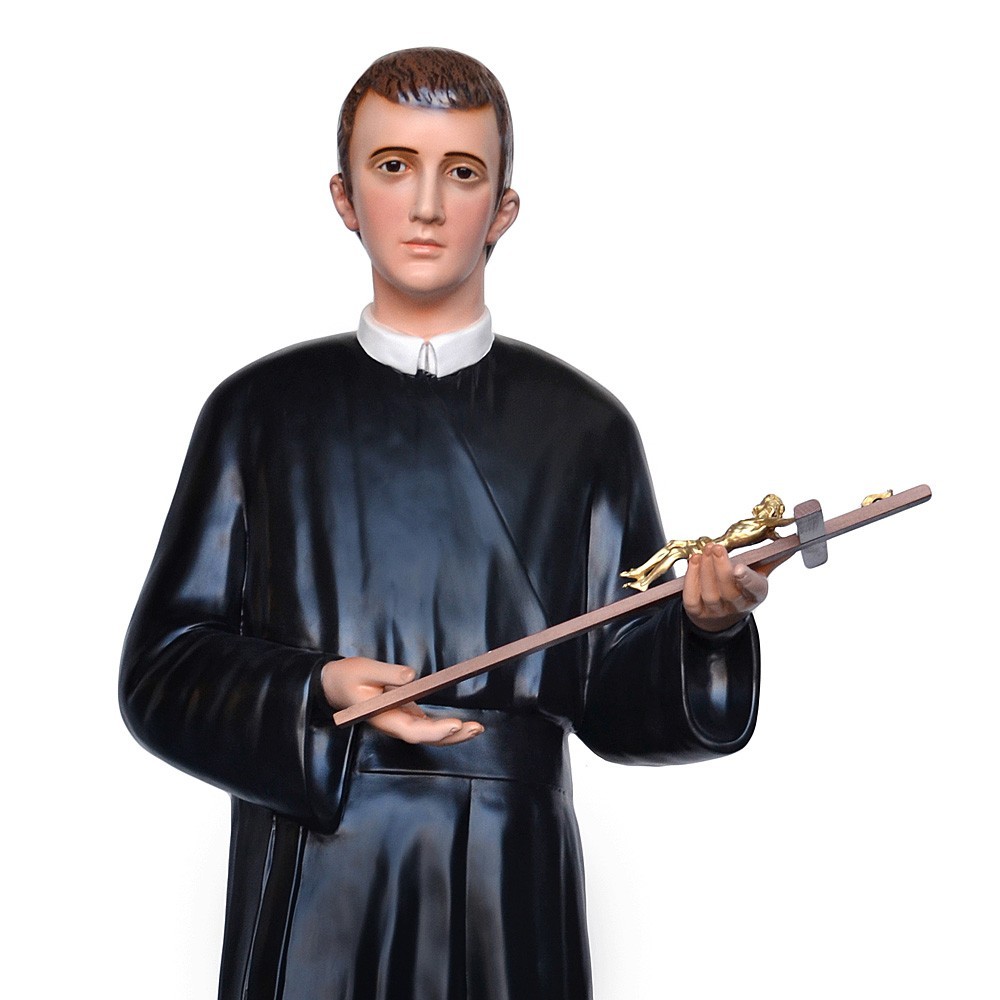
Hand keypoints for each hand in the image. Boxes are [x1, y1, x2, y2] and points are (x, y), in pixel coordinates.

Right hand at [321, 656, 483, 744]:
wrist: (335, 686)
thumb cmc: (347, 677)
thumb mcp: (362, 669)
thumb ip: (386, 673)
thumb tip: (411, 676)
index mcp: (383, 717)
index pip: (412, 729)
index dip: (435, 730)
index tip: (455, 723)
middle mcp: (394, 724)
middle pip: (426, 736)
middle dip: (452, 735)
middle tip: (477, 728)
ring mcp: (401, 721)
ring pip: (428, 735)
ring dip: (453, 735)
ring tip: (477, 729)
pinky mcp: (405, 714)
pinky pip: (427, 726)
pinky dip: (445, 727)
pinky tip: (462, 725)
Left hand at [683, 543, 768, 631]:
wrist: (723, 613)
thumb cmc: (742, 586)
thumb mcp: (759, 573)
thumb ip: (772, 557)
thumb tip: (793, 541)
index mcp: (756, 594)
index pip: (754, 589)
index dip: (747, 579)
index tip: (739, 567)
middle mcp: (737, 606)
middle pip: (729, 591)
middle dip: (721, 568)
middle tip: (715, 547)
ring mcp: (716, 611)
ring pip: (710, 594)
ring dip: (705, 570)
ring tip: (704, 550)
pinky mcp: (698, 612)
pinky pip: (692, 598)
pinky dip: (691, 579)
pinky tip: (694, 561)